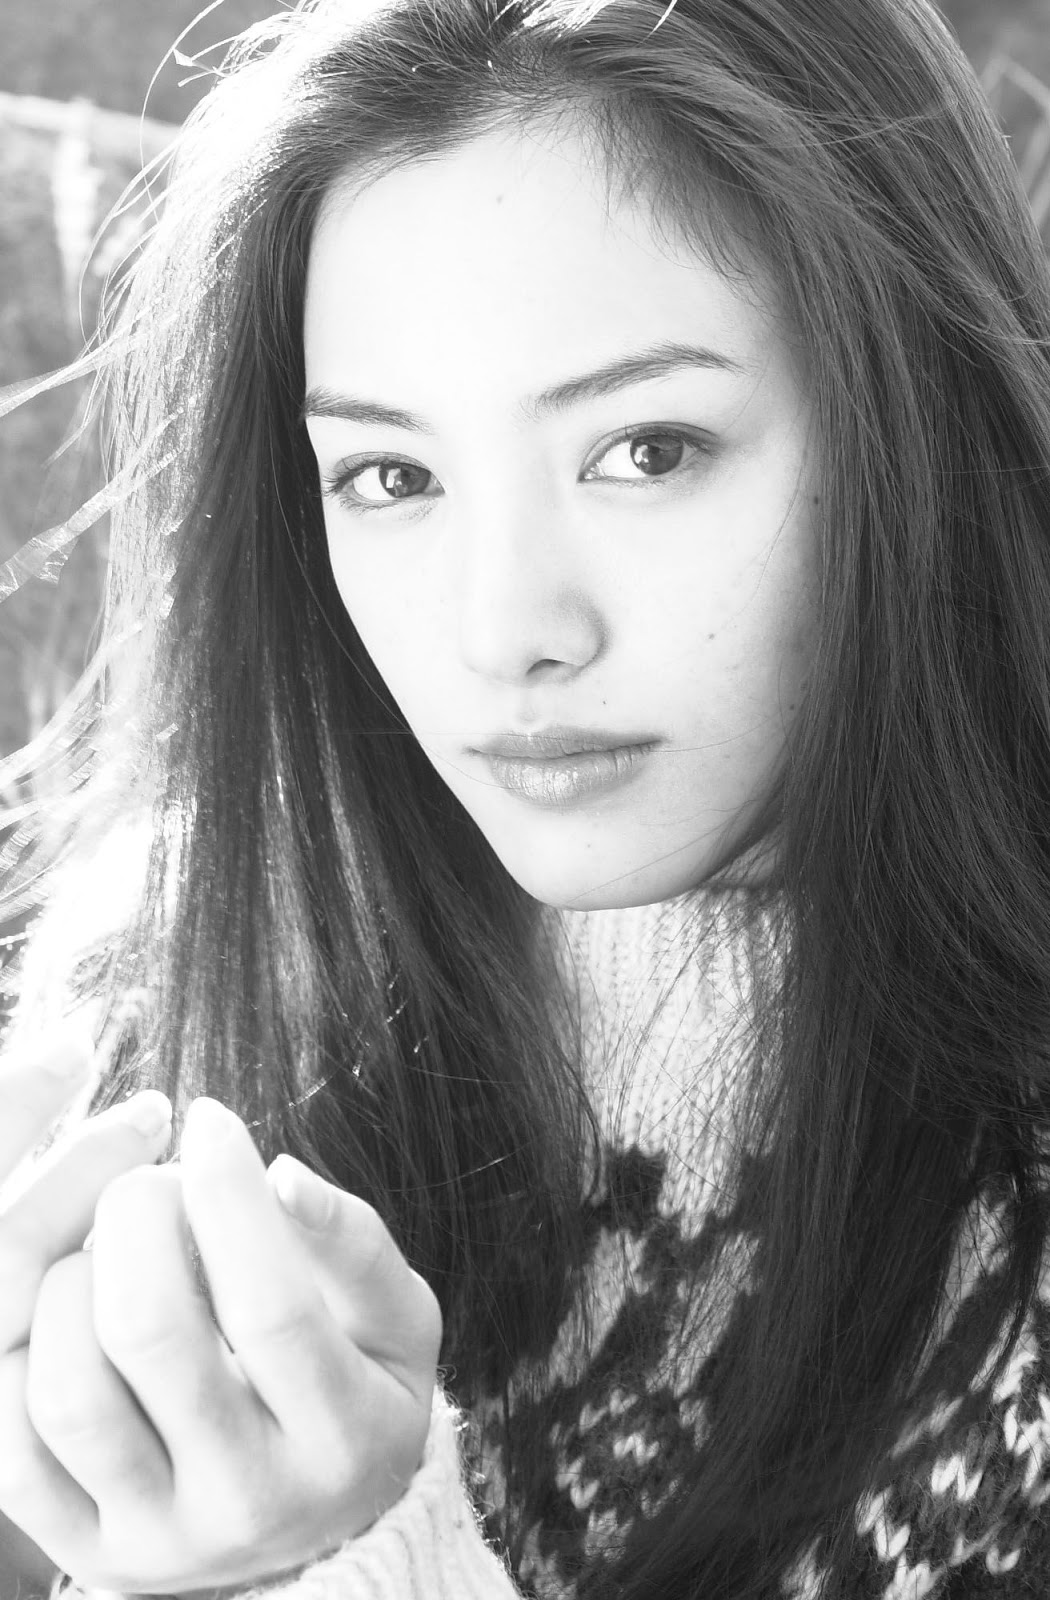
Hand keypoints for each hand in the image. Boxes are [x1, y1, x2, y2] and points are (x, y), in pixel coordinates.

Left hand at [0, 1094, 442, 1596]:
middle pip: (152, 1335)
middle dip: (137, 1214)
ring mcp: (156, 1535)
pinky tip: (70, 1304)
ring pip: (69, 1392)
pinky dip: (26, 1347)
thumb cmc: (356, 1388)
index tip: (211, 1122)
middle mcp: (248, 1500)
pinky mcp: (84, 1548)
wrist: (316, 1531)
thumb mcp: (394, 1320)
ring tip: (111, 1248)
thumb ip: (354, 1245)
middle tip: (155, 1180)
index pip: (273, 1306)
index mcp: (344, 1438)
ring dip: (72, 1279)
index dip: (229, 1196)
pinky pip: (14, 1445)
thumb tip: (281, 1176)